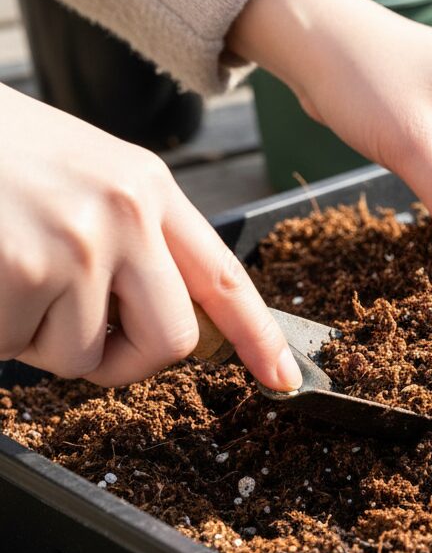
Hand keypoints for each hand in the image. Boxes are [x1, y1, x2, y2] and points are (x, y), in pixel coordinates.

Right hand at [0, 85, 300, 389]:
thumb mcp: (82, 174)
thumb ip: (132, 238)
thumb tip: (162, 322)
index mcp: (147, 188)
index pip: (223, 276)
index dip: (259, 335)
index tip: (283, 377)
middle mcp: (124, 215)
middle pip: (171, 340)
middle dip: (125, 359)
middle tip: (76, 335)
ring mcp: (74, 246)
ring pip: (83, 356)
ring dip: (39, 337)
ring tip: (6, 271)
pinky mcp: (20, 273)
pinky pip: (17, 350)